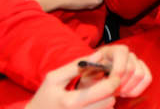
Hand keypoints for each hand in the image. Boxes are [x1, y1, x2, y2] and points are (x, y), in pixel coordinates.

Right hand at [27, 45, 151, 108]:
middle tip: (105, 83)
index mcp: (71, 102)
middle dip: (111, 90)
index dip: (114, 79)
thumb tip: (99, 55)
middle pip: (110, 100)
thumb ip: (76, 66)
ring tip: (97, 94)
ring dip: (107, 99)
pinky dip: (101, 107)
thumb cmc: (45, 97)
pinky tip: (93, 103)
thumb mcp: (54, 79)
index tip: (112, 73)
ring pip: (108, 108)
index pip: (106, 90)